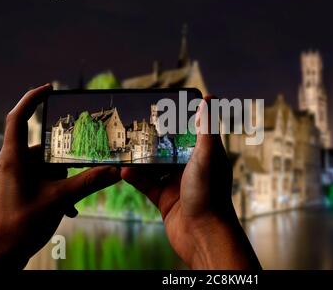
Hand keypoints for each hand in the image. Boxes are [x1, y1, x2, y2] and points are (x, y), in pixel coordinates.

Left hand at [0, 84, 120, 268]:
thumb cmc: (20, 225)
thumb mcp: (60, 199)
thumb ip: (89, 182)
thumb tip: (115, 171)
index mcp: (15, 159)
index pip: (19, 118)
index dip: (33, 99)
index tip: (50, 89)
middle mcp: (12, 164)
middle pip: (43, 148)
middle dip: (64, 162)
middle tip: (82, 166)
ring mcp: (15, 178)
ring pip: (46, 168)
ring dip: (63, 181)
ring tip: (73, 200)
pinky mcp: (19, 190)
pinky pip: (42, 182)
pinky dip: (57, 191)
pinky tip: (68, 208)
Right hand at [122, 97, 260, 268]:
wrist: (202, 235)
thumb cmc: (209, 194)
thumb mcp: (207, 156)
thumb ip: (206, 128)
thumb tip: (209, 97)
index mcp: (205, 156)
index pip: (192, 132)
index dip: (180, 120)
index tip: (164, 108)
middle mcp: (192, 169)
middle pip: (170, 148)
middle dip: (154, 138)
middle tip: (136, 125)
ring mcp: (177, 184)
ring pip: (155, 166)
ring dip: (141, 158)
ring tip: (124, 146)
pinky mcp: (165, 199)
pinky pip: (146, 185)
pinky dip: (135, 178)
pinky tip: (123, 170)